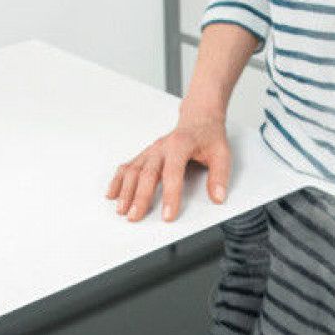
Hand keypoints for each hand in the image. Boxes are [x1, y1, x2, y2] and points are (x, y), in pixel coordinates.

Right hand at [107, 110, 230, 221]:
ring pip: (133, 170)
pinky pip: (128, 166)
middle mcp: (162, 148)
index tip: (168, 215)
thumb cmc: (209, 136)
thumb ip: (220, 175)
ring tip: (122, 210)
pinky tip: (112, 194)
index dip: (170, 196)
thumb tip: (218, 197)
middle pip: (147, 174)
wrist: (199, 118)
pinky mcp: (146, 154)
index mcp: (180, 145)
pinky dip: (118, 180)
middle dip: (140, 197)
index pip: (173, 173)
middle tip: (135, 216)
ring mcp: (151, 151)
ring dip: (125, 191)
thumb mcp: (222, 153)